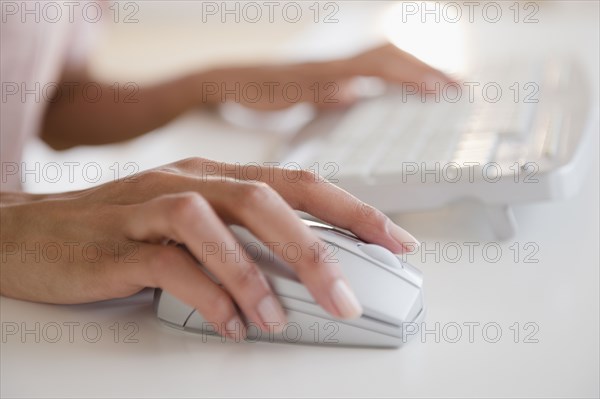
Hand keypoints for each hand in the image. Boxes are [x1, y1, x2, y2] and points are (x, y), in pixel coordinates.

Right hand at [0, 158, 418, 337]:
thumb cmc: (122, 233)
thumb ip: (242, 244)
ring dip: (257, 274)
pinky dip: (207, 294)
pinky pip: (171, 263)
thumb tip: (303, 278)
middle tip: (348, 299)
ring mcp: (151, 206)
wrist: (30, 236)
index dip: (353, 210)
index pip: (300, 184)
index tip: (396, 241)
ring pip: (218, 223)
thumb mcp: (191, 229)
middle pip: (268, 199)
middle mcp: (191, 181)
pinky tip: (230, 323)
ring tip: (283, 318)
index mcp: (217, 177)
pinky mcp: (117, 241)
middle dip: (317, 249)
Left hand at [198, 43, 452, 110]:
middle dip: (426, 71)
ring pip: (383, 64)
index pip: (380, 67)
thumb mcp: (281, 98)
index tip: (440, 90)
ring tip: (442, 88)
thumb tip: (354, 91)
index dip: (411, 77)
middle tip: (457, 88)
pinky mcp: (330, 79)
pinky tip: (400, 93)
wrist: (228, 81)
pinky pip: (370, 75)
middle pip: (391, 59)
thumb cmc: (250, 91)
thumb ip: (316, 94)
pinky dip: (393, 81)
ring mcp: (334, 71)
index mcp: (327, 70)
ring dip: (414, 73)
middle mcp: (336, 66)